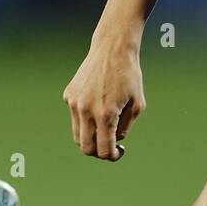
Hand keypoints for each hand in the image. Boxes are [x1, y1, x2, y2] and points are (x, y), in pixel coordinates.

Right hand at [62, 36, 145, 160]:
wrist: (112, 50)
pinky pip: (76, 117)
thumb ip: (125, 127)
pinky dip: (85, 119)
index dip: (112, 156)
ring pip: (77, 135)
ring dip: (90, 138)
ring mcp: (75, 103)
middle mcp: (87, 110)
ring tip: (104, 129)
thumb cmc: (129, 76)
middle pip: (86, 148)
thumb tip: (113, 141)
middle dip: (98, 152)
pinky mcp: (69, 95)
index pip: (104, 150)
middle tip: (110, 146)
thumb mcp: (137, 104)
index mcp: (106, 114)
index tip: (119, 152)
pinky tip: (97, 104)